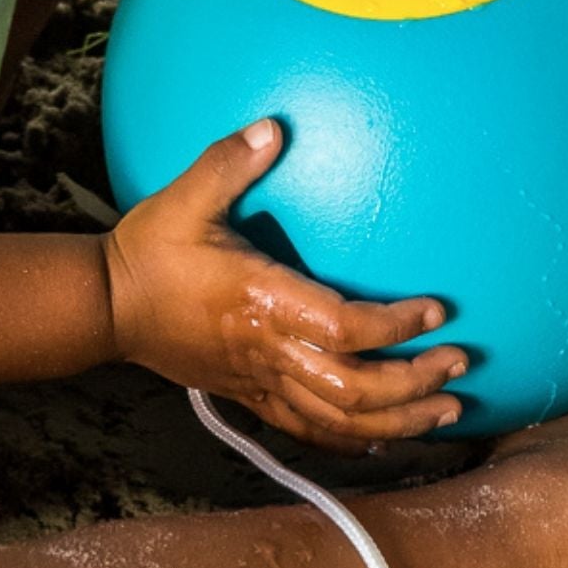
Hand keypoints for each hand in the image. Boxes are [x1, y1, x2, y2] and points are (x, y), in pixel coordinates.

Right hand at [103, 120, 467, 450]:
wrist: (107, 307)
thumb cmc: (150, 250)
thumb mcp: (185, 197)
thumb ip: (230, 162)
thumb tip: (273, 127)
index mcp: (263, 302)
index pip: (343, 328)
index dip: (394, 326)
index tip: (437, 311)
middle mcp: (268, 352)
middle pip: (353, 389)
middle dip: (413, 384)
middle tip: (460, 365)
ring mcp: (259, 382)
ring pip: (338, 421)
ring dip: (397, 421)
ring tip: (446, 411)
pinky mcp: (248, 396)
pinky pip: (308, 430)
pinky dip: (352, 440)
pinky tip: (384, 440)